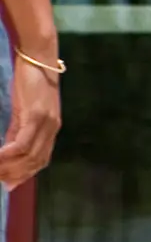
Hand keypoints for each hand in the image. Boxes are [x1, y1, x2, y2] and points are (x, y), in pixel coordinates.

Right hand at [0, 61, 56, 186]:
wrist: (39, 57)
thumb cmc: (30, 81)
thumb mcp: (25, 109)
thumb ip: (19, 129)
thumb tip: (8, 149)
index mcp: (51, 128)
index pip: (41, 160)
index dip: (25, 175)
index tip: (9, 185)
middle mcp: (52, 128)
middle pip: (35, 162)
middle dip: (16, 176)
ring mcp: (46, 123)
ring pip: (28, 156)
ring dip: (9, 168)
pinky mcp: (36, 116)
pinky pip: (21, 143)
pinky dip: (8, 155)